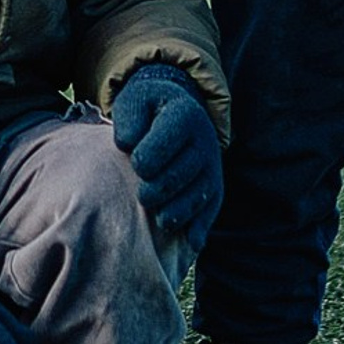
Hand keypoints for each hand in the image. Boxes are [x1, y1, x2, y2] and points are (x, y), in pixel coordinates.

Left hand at [110, 63, 224, 250]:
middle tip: (142, 196)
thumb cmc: (147, 110)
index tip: (136, 165)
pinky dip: (200, 227)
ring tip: (158, 219)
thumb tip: (127, 144)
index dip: (147, 159)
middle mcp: (205, 141)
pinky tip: (190, 242)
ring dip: (177, 213)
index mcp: (184, 114)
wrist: (175, 113)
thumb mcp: (134, 101)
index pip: (166, 142)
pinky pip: (211, 209)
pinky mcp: (215, 188)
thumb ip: (128, 118)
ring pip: (198, 196)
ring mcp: (212, 166)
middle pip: (181, 174)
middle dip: (157, 190)